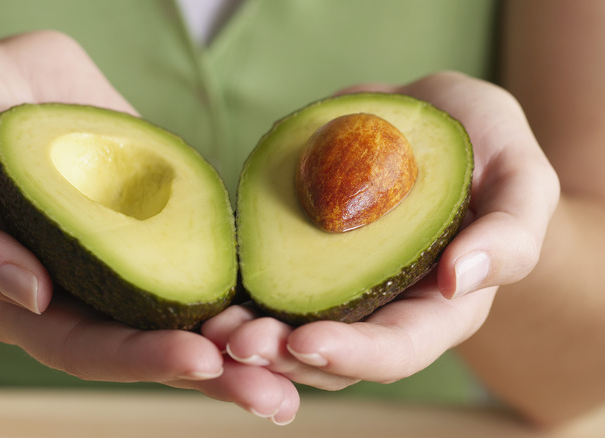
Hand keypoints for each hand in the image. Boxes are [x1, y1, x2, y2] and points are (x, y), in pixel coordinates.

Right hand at [0, 31, 298, 422]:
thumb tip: (26, 293)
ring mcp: (125, 251)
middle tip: (274, 394)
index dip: (141, 358)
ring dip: (243, 335)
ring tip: (303, 356)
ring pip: (187, 305)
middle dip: (212, 371)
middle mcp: (82, 285)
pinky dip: (244, 272)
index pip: (85, 346)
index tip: (200, 359)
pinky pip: (202, 247)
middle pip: (149, 342)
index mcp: (23, 298)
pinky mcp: (157, 214)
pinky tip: (291, 288)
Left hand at [202, 71, 559, 412]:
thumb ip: (512, 232)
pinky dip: (236, 298)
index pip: (397, 350)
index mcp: (439, 308)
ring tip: (211, 326)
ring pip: (288, 336)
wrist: (428, 118)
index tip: (305, 342)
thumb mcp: (520, 176)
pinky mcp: (300, 259)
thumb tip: (464, 279)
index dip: (353, 354)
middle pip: (331, 358)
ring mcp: (337, 288)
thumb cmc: (485, 147)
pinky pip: (265, 289)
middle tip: (236, 342)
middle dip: (282, 358)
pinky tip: (206, 292)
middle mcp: (383, 310)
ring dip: (248, 339)